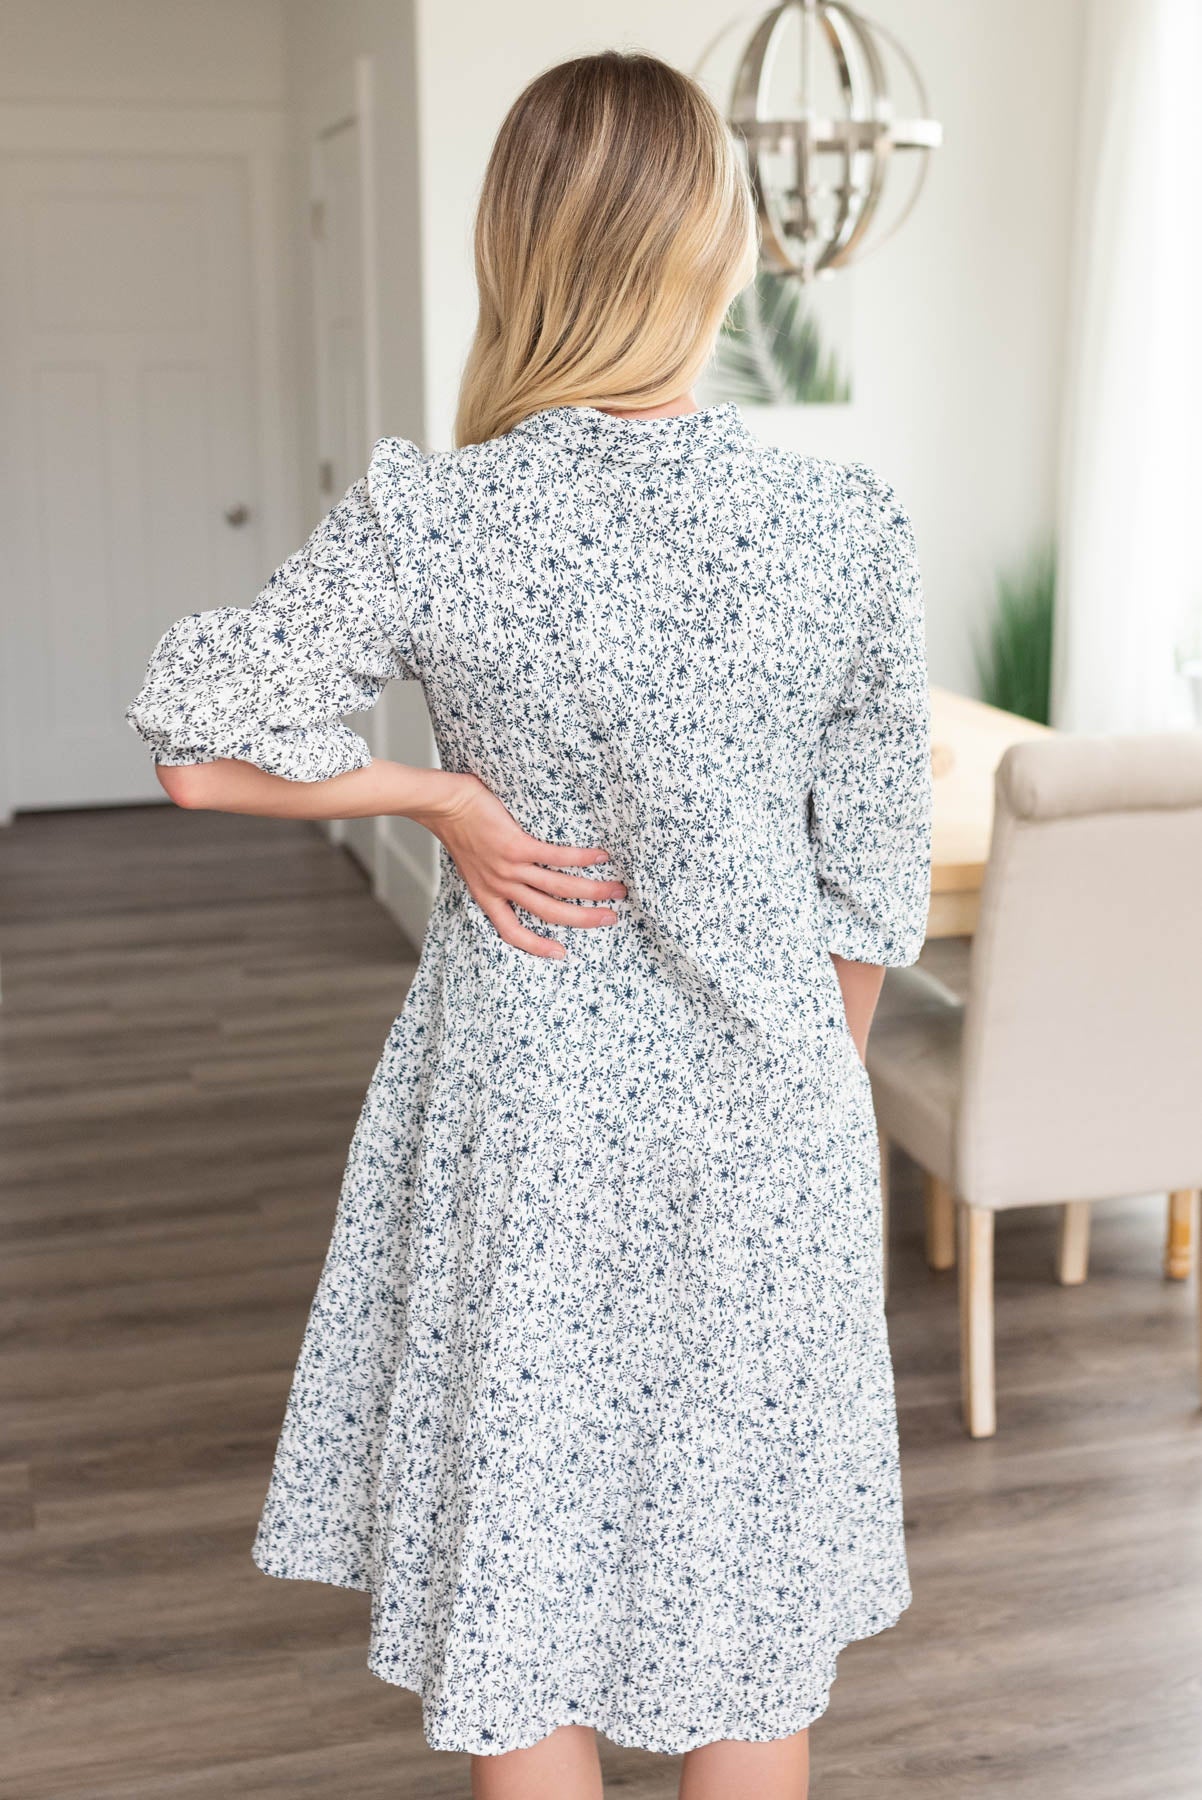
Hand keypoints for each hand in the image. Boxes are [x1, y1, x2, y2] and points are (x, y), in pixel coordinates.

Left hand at [421, 773, 625, 959]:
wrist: (444, 804)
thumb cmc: (457, 828)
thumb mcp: (471, 865)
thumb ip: (492, 876)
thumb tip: (519, 876)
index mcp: (486, 896)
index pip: (511, 932)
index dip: (536, 947)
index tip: (561, 955)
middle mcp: (499, 887)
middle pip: (548, 912)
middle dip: (583, 919)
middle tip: (610, 919)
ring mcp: (509, 868)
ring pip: (558, 888)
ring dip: (592, 891)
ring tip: (617, 890)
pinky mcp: (517, 845)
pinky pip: (557, 857)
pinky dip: (582, 859)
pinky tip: (601, 857)